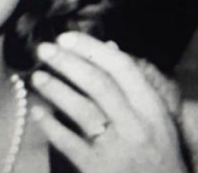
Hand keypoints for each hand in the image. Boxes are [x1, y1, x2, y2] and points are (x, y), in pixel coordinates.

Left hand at [31, 32, 187, 172]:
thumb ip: (135, 84)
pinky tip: (38, 112)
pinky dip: (51, 126)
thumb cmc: (160, 155)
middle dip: (68, 63)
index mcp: (152, 109)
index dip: (92, 49)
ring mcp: (117, 149)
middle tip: (44, 49)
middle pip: (98, 84)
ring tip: (37, 76)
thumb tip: (110, 47)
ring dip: (56, 90)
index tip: (67, 37)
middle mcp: (136, 126)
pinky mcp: (98, 170)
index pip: (122, 68)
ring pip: (82, 111)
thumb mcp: (158, 118)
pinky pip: (69, 144)